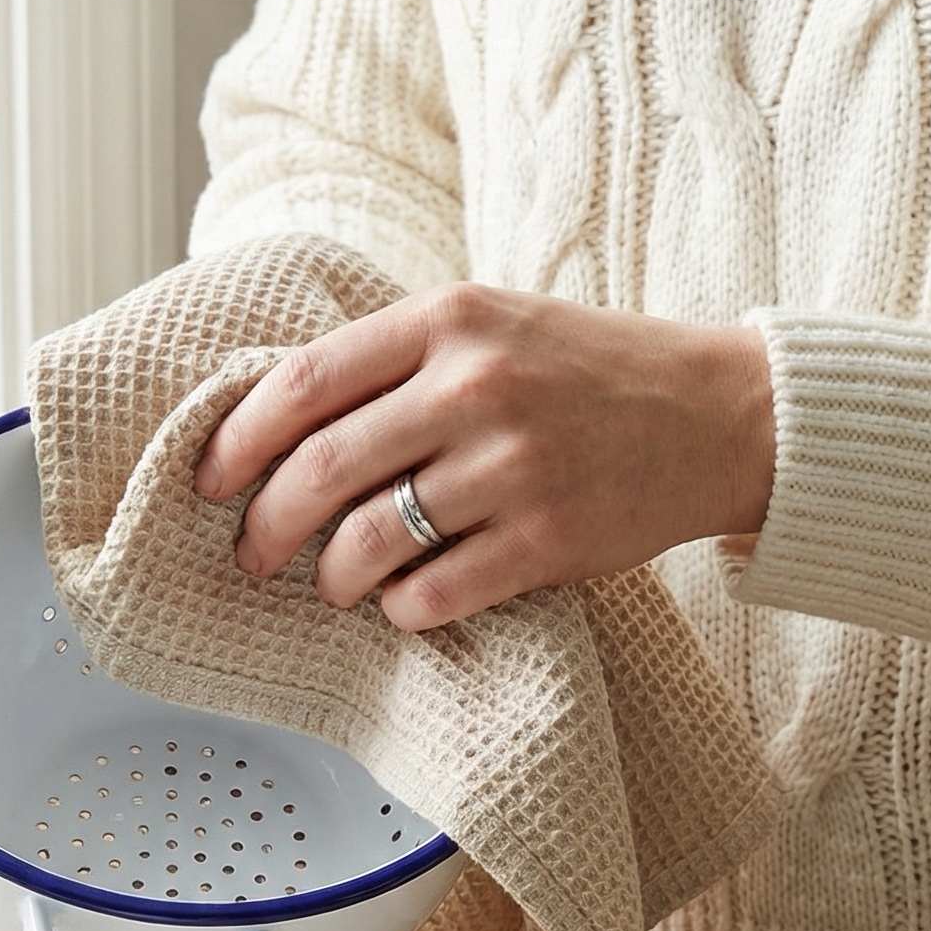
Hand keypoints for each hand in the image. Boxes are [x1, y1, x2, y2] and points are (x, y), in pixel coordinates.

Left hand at [193, 282, 774, 630]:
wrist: (720, 417)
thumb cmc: (592, 375)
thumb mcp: (495, 327)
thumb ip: (401, 360)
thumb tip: (282, 421)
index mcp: (450, 319)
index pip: (305, 382)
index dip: (239, 439)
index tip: (211, 479)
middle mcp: (476, 386)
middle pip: (321, 468)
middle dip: (267, 525)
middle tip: (252, 554)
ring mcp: (513, 466)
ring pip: (370, 541)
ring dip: (333, 578)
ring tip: (334, 585)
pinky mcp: (548, 541)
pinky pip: (434, 594)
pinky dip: (402, 610)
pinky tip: (406, 605)